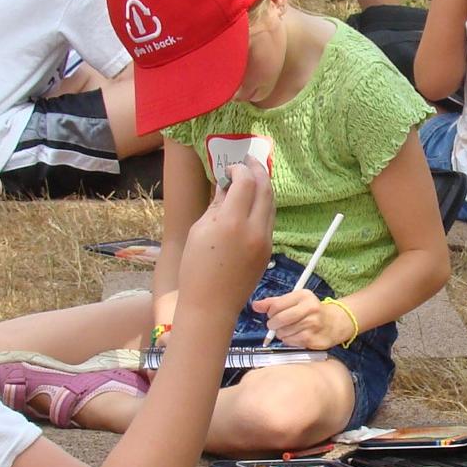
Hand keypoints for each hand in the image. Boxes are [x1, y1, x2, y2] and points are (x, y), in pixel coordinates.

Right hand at [178, 159, 273, 321]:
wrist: (211, 304)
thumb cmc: (196, 268)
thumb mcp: (200, 230)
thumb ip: (217, 205)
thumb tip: (227, 186)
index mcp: (232, 222)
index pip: (246, 182)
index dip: (240, 169)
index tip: (231, 168)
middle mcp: (254, 229)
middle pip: (265, 189)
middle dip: (258, 171)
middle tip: (249, 161)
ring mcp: (265, 240)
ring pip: (271, 204)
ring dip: (264, 187)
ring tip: (253, 177)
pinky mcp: (268, 249)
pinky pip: (269, 219)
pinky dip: (263, 205)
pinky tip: (252, 202)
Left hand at [253, 290, 351, 349]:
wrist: (334, 323)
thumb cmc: (311, 310)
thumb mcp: (295, 301)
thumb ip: (274, 302)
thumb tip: (255, 305)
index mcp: (304, 296)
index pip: (276, 305)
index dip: (270, 312)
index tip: (273, 314)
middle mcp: (310, 308)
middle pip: (278, 320)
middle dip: (273, 325)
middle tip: (277, 325)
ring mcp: (312, 324)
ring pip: (283, 332)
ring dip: (281, 333)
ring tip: (289, 329)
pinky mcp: (312, 339)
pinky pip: (290, 342)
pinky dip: (288, 340)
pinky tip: (296, 335)